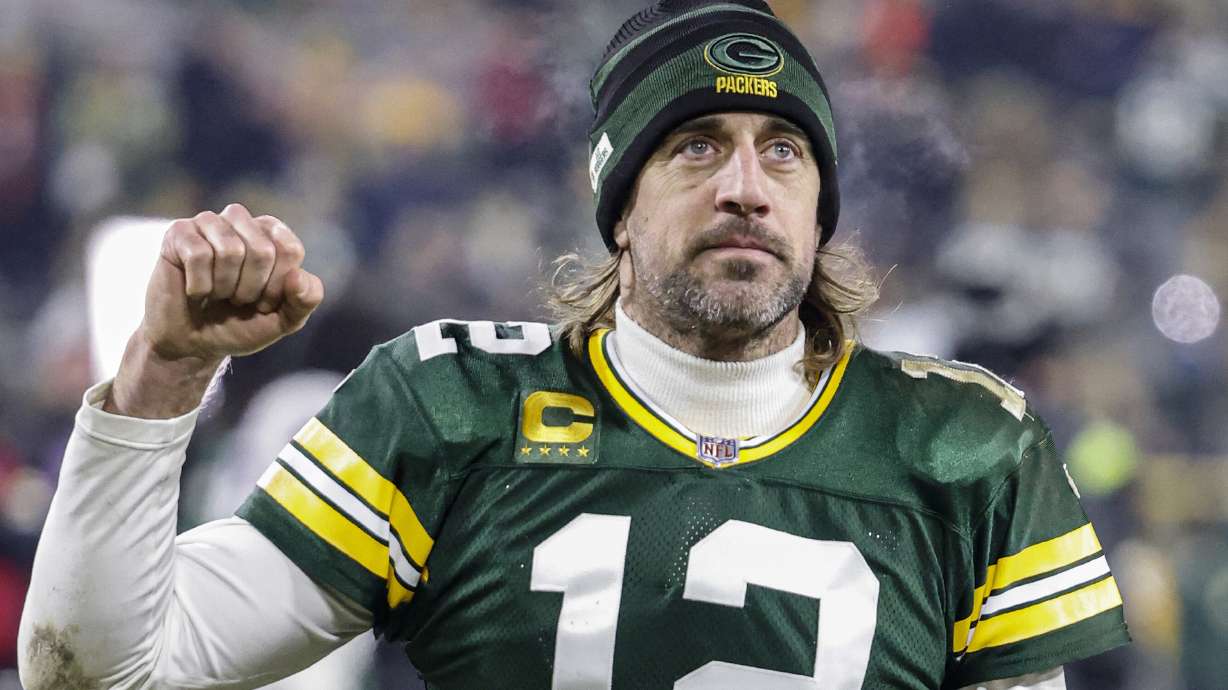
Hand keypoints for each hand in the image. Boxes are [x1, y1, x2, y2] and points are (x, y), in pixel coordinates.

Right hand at [143, 204, 323, 361]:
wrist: (192, 344)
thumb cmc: (240, 325)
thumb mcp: (283, 320)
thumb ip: (305, 300)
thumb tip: (298, 276)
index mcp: (272, 233)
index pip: (290, 250)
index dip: (277, 287)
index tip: (264, 302)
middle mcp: (241, 220)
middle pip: (262, 250)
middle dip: (251, 289)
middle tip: (237, 300)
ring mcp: (208, 223)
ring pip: (230, 250)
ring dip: (225, 287)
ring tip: (217, 294)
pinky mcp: (178, 232)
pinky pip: (198, 255)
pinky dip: (200, 285)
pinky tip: (195, 291)